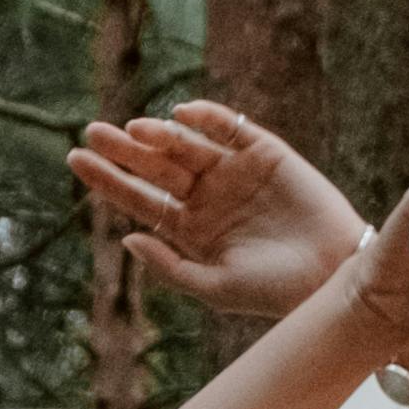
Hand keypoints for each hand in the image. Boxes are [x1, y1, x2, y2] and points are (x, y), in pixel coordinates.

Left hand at [72, 102, 367, 322]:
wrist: (332, 276)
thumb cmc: (274, 292)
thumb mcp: (214, 287)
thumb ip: (170, 266)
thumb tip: (126, 237)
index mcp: (191, 229)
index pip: (141, 199)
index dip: (108, 180)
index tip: (76, 160)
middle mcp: (208, 196)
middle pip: (156, 166)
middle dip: (124, 150)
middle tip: (91, 133)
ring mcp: (234, 171)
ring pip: (186, 145)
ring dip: (159, 135)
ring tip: (135, 131)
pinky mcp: (264, 151)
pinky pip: (228, 127)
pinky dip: (205, 119)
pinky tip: (180, 116)